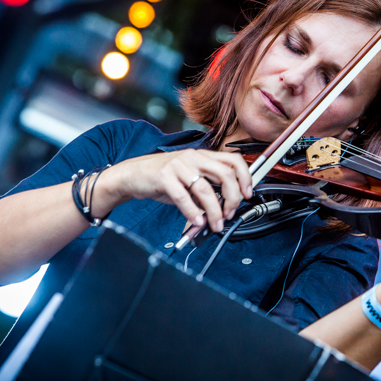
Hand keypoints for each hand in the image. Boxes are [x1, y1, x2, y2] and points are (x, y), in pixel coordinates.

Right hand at [109, 149, 252, 231]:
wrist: (132, 174)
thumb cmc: (162, 178)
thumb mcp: (188, 180)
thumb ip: (207, 191)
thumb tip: (223, 209)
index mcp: (202, 156)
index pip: (233, 160)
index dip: (245, 177)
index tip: (247, 194)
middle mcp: (193, 157)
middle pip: (225, 174)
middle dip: (233, 198)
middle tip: (230, 213)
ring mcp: (178, 166)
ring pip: (205, 189)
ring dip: (214, 211)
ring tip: (214, 223)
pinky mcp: (164, 176)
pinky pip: (183, 197)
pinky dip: (192, 212)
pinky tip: (197, 221)